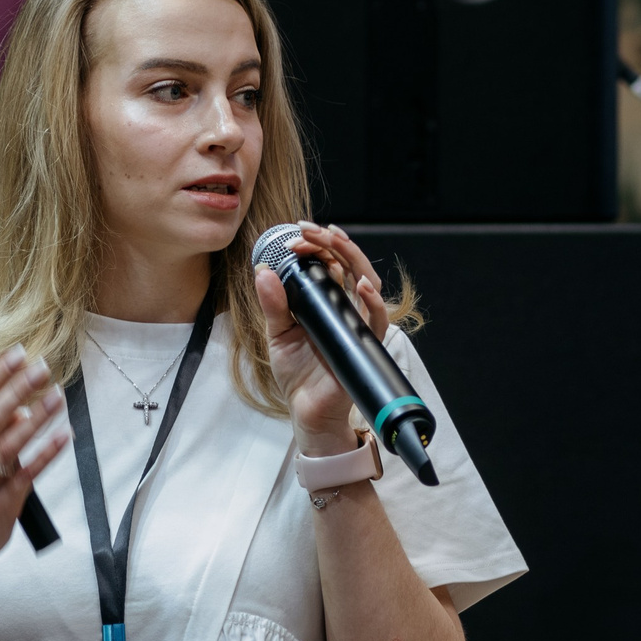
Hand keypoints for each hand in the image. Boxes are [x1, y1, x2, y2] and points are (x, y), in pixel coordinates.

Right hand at [0, 348, 67, 569]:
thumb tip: (19, 409)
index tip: (17, 355)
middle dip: (19, 389)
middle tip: (42, 368)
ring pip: (11, 444)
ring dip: (37, 417)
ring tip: (58, 396)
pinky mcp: (1, 505)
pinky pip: (28, 474)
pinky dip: (46, 453)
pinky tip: (63, 436)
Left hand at [253, 221, 392, 455]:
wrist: (307, 411)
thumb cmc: (297, 374)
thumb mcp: (277, 334)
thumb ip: (273, 304)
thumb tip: (262, 270)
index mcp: (324, 301)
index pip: (328, 263)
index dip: (314, 245)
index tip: (295, 237)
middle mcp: (344, 307)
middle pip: (349, 264)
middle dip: (331, 242)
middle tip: (309, 229)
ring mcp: (357, 323)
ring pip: (367, 281)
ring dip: (352, 257)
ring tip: (332, 241)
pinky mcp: (365, 344)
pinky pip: (377, 319)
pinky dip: (373, 300)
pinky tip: (359, 285)